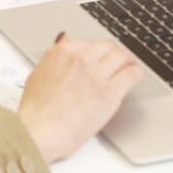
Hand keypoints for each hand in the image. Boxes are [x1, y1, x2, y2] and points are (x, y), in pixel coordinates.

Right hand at [18, 36, 143, 162]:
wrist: (40, 131)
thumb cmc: (36, 110)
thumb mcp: (38, 73)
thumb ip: (54, 57)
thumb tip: (63, 41)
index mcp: (62, 52)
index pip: (88, 43)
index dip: (95, 53)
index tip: (98, 59)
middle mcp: (80, 58)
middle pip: (106, 46)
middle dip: (111, 54)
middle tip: (116, 63)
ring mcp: (96, 74)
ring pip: (122, 56)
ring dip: (126, 61)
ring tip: (129, 67)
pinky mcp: (110, 92)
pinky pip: (131, 74)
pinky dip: (136, 73)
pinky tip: (135, 76)